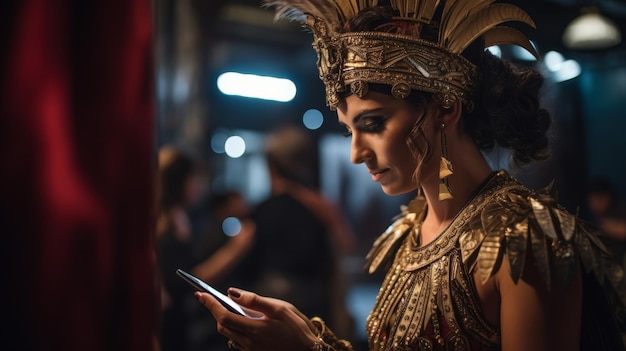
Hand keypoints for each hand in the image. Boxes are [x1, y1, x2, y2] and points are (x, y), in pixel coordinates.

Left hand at [195, 288, 317, 350]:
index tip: (199, 294)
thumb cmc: (297, 327)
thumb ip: (255, 300)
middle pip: (222, 326)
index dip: (210, 305)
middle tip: (210, 298)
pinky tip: (244, 319)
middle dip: (215, 311)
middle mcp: (250, 342)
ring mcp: (252, 350)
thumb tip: (232, 292)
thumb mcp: (280, 308)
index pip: (224, 316)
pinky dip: (236, 327)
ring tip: (229, 306)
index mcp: (255, 329)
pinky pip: (238, 339)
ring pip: (229, 333)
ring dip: (225, 320)